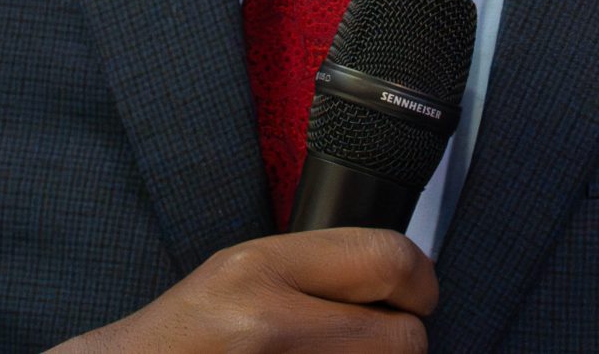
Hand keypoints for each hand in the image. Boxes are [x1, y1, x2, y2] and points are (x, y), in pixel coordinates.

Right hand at [55, 227, 436, 352]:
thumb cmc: (177, 339)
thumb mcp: (235, 274)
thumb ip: (312, 270)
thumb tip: (394, 274)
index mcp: (257, 268)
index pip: (385, 258)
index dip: (421, 279)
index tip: (419, 292)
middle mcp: (271, 324)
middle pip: (404, 337)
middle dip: (404, 339)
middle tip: (385, 337)